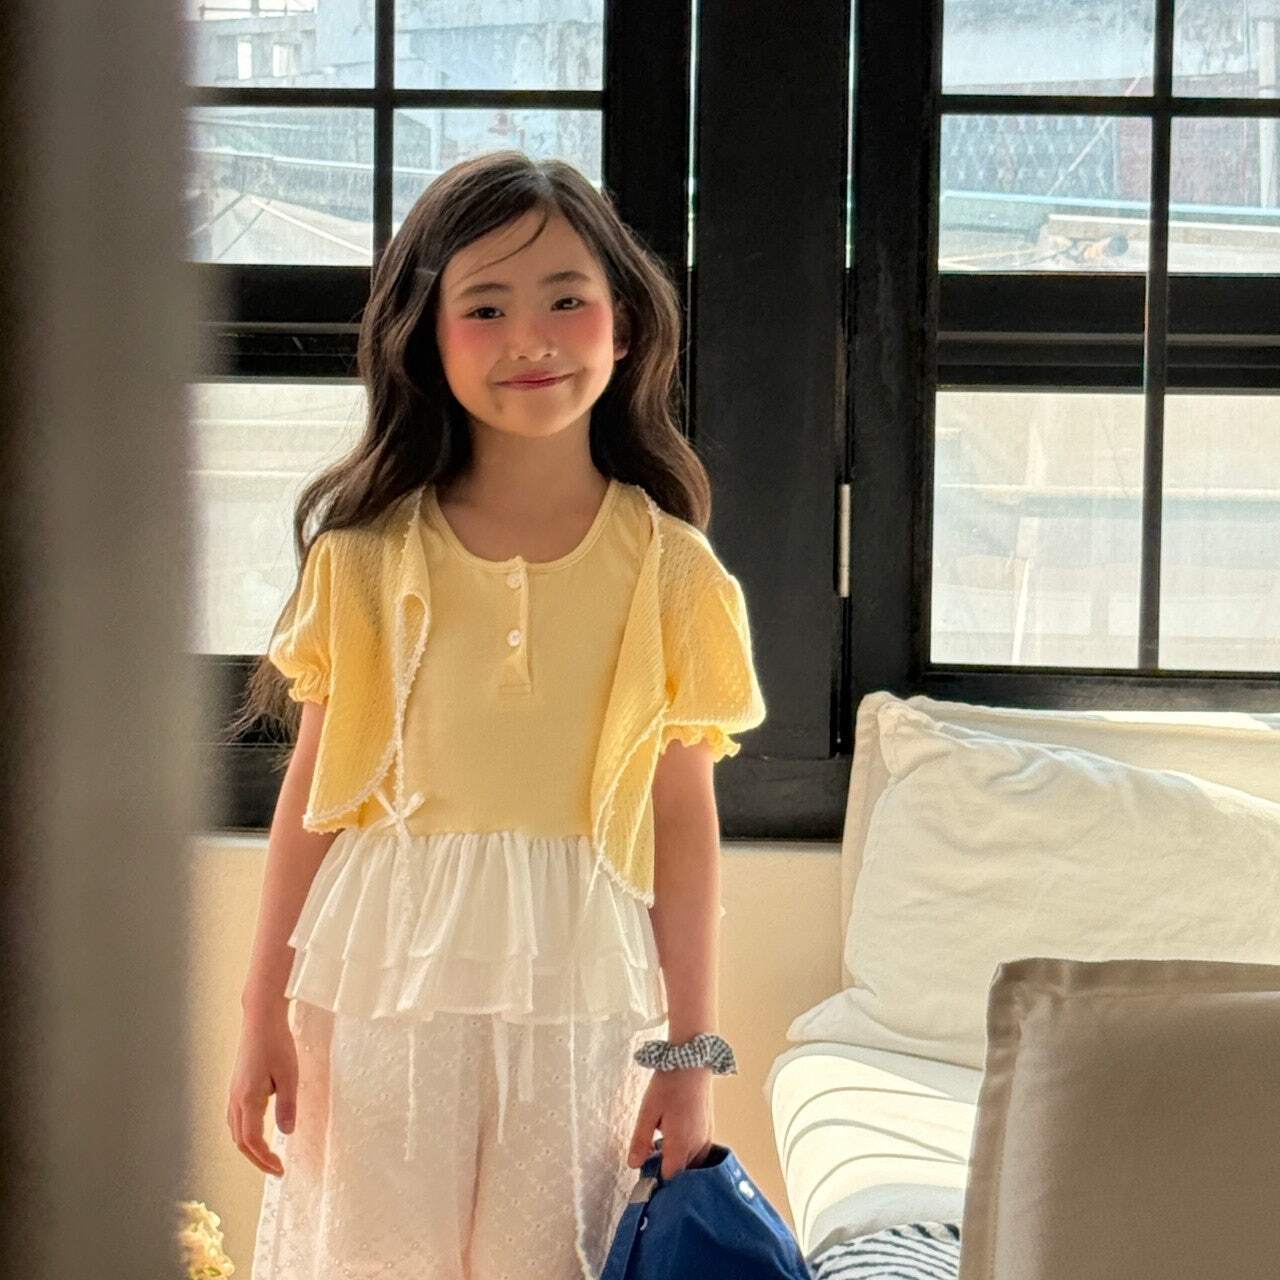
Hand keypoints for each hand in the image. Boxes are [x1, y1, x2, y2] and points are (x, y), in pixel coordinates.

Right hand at [227, 1002, 297, 1177]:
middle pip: (240, 1141)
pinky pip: (236, 1119)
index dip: (265, 1160)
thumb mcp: (289, 1075)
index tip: (280, 1170)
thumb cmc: (277, 1043)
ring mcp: (233, 1093)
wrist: (260, 1019)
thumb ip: (287, 1105)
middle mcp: (235, 1099)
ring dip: (250, 1148)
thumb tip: (286, 1133)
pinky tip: (258, 1132)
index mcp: (248, 1099)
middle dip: (257, 1160)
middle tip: (275, 1170)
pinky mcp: (236, 1086)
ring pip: (235, 1131)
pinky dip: (245, 1134)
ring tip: (268, 1156)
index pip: (252, 1141)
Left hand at [627, 1066, 714, 1179]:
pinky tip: (674, 1143)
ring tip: (660, 1153)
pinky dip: (687, 1155)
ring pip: (693, 1165)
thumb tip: (634, 1165)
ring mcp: (706, 1138)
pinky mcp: (709, 1130)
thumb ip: (640, 1141)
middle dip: (667, 1173)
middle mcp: (697, 1146)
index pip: (671, 1177)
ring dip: (678, 1164)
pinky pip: (700, 1154)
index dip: (657, 1180)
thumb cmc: (668, 1085)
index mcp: (680, 1145)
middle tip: (650, 1164)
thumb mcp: (647, 1111)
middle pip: (683, 1173)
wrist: (692, 1061)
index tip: (645, 1177)